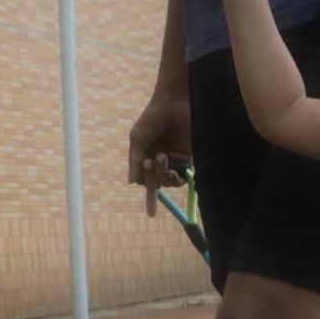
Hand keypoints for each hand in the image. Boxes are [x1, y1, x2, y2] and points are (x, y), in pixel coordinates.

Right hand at [128, 92, 189, 215]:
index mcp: (146, 157)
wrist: (174, 104)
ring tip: (161, 157)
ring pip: (169, 181)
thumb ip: (134, 160)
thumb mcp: (137, 139)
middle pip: (156, 182)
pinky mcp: (188, 157)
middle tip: (151, 160)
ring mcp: (175, 160)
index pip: (145, 181)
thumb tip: (132, 183)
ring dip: (163, 175)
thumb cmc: (152, 119)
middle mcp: (160, 161)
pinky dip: (178, 178)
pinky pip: (183, 176)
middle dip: (152, 175)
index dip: (150, 197)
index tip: (152, 214)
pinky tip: (173, 170)